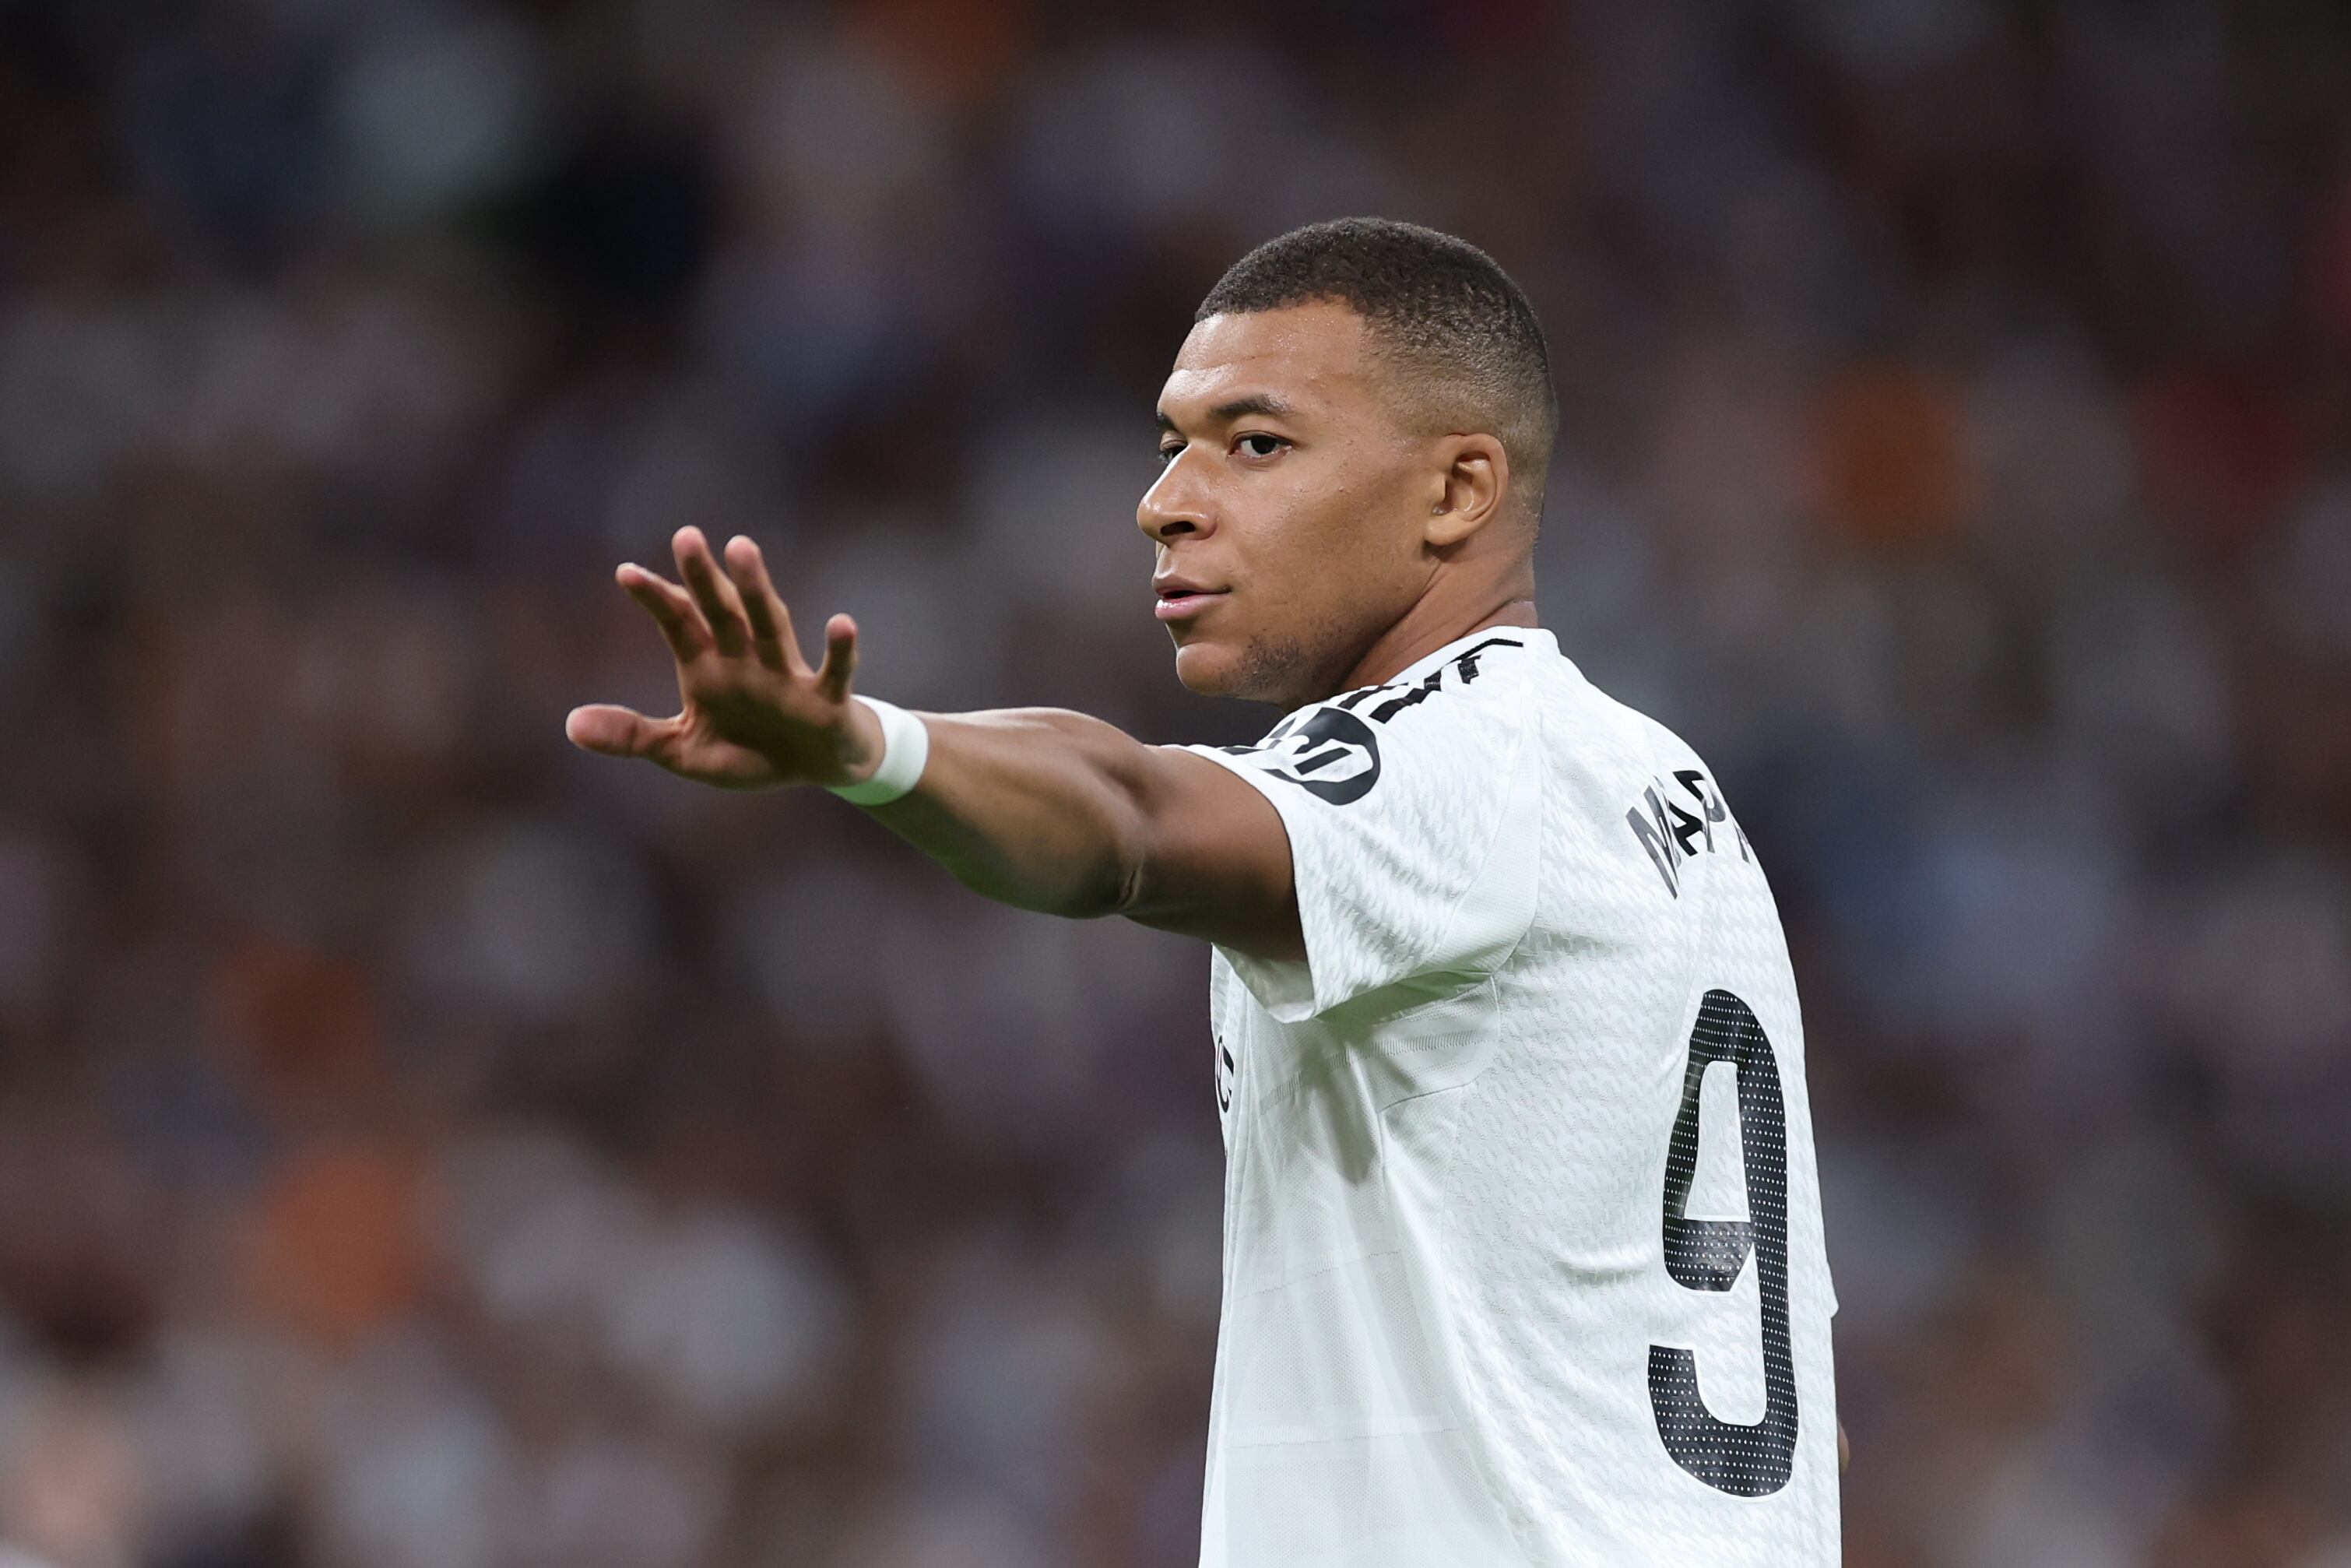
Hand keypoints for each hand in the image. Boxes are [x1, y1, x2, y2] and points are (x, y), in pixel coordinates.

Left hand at [565, 527, 884, 790]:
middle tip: (685, 535)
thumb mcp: (684, 751)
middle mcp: (745, 660)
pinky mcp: (826, 699)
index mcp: (707, 667)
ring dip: (756, 589)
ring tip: (742, 548)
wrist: (817, 766)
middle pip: (721, 611)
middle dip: (702, 577)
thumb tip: (570, 726)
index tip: (625, 573)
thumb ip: (633, 736)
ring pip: (769, 625)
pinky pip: (834, 671)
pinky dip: (840, 650)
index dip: (656, 599)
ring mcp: (786, 675)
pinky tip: (842, 623)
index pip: (678, 624)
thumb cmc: (750, 751)